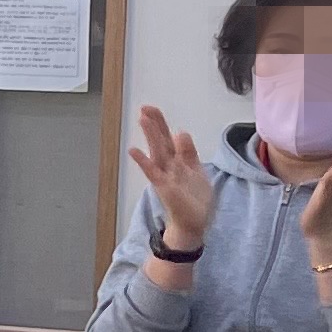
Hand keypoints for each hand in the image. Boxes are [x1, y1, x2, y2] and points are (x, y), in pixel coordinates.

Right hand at [126, 104, 214, 257]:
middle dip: (154, 124)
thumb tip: (180, 132)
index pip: (168, 138)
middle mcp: (169, 166)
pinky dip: (143, 162)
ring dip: (150, 136)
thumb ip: (189, 152)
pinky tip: (134, 151)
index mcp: (179, 161)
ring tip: (142, 119)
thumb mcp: (197, 171)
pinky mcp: (164, 187)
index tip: (151, 109)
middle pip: (161, 141)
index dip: (161, 124)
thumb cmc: (196, 199)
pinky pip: (153, 172)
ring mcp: (165, 176)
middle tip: (144, 108)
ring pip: (157, 151)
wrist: (195, 224)